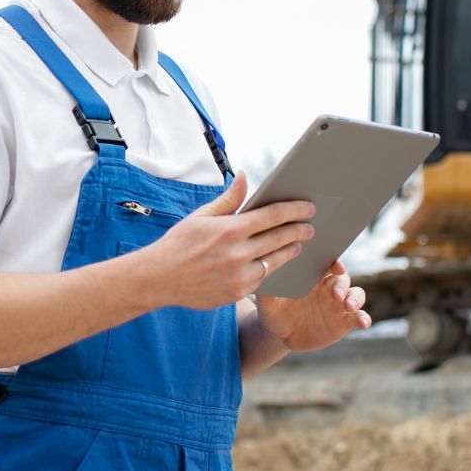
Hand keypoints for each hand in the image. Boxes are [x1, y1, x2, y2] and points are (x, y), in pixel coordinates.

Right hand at [132, 172, 314, 310]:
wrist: (159, 278)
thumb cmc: (179, 243)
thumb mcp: (201, 216)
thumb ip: (229, 199)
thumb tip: (245, 177)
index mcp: (230, 229)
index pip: (272, 216)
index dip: (294, 210)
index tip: (308, 207)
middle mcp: (238, 253)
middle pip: (280, 238)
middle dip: (299, 230)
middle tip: (311, 226)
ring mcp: (239, 275)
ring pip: (276, 260)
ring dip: (291, 250)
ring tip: (298, 244)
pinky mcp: (238, 292)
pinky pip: (263, 278)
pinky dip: (272, 268)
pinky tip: (277, 262)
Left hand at [254, 258, 370, 351]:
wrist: (279, 335)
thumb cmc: (273, 312)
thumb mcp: (267, 303)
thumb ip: (266, 291)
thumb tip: (259, 274)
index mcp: (312, 277)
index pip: (327, 263)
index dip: (334, 262)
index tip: (335, 266)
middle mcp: (328, 287)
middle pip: (342, 278)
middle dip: (341, 283)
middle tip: (334, 293)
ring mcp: (338, 305)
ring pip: (356, 294)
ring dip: (355, 298)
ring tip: (348, 306)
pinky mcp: (344, 322)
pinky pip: (359, 317)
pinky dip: (364, 318)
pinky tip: (363, 322)